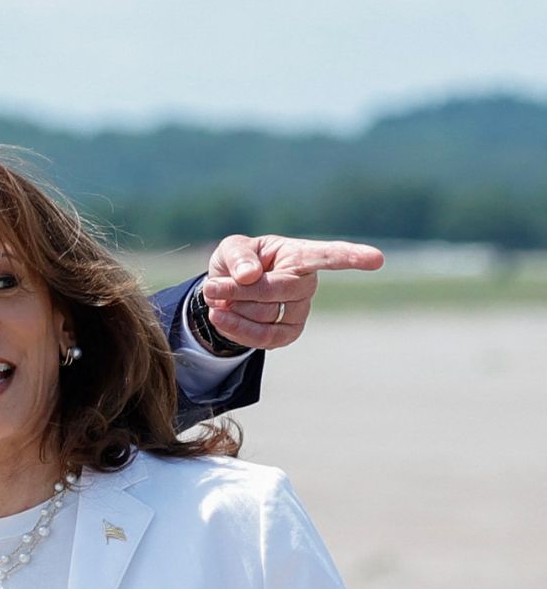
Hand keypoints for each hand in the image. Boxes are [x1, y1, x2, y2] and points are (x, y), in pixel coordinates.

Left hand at [200, 234, 383, 348]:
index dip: (350, 257)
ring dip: (233, 309)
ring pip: (266, 315)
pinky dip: (237, 330)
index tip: (377, 259)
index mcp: (297, 254)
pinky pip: (266, 339)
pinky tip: (221, 317)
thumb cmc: (237, 262)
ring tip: (217, 297)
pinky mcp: (289, 333)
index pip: (326, 255)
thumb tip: (250, 275)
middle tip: (210, 286)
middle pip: (278, 289)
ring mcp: (300, 310)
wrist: (226, 291)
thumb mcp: (231, 249)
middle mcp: (306, 282)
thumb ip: (238, 257)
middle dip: (238, 290)